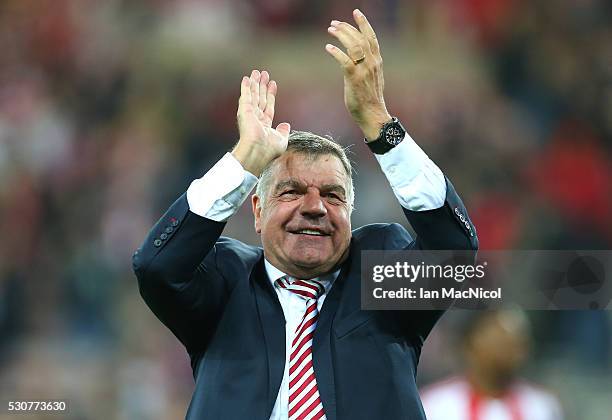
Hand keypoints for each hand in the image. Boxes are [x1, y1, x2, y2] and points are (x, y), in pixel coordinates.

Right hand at [232, 69, 290, 176]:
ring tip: (257, 72)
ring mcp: (249, 114)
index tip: (273, 84)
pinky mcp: (244, 111)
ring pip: (253, 95)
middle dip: (262, 86)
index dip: (270, 95)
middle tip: (264, 74)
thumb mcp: (281, 140)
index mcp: (264, 124)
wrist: (258, 151)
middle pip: (260, 98)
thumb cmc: (269, 150)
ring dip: (255, 83)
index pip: (268, 106)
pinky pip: (246, 96)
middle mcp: (256, 118)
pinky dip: (246, 87)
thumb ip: (283, 131)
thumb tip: (286, 125)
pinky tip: (247, 78)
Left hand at [325, 9, 391, 140]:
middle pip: (360, 38)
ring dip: (341, 35)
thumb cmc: (370, 100)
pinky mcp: (355, 78)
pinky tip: (328, 47)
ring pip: (354, 46)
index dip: (364, 23)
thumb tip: (358, 60)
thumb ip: (367, 67)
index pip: (371, 37)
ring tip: (330, 30)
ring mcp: (364, 70)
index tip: (356, 12)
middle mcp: (372, 63)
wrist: (373, 115)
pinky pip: (345, 61)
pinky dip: (336, 52)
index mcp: (377, 62)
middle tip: (334, 23)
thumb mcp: (372, 79)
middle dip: (347, 27)